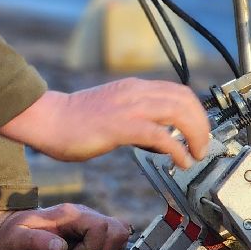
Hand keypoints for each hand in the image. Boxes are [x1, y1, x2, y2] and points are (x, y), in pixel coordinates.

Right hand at [0, 79, 209, 169]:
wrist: (48, 120)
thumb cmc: (73, 121)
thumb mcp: (112, 111)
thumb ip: (135, 118)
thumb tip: (157, 138)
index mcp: (133, 88)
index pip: (178, 92)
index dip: (196, 112)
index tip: (199, 131)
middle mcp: (135, 93)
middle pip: (185, 100)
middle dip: (201, 124)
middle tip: (202, 146)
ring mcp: (128, 108)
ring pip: (179, 113)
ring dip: (195, 135)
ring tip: (196, 154)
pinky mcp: (121, 126)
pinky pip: (161, 136)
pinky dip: (177, 150)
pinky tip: (180, 161)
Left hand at [0, 203, 130, 249]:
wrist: (12, 228)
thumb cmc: (14, 235)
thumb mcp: (17, 241)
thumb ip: (36, 241)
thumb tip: (60, 247)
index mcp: (68, 215)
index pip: (100, 227)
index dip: (91, 247)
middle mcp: (82, 214)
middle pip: (115, 228)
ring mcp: (88, 219)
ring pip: (119, 230)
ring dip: (107, 249)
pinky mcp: (91, 228)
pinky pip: (113, 234)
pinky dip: (107, 248)